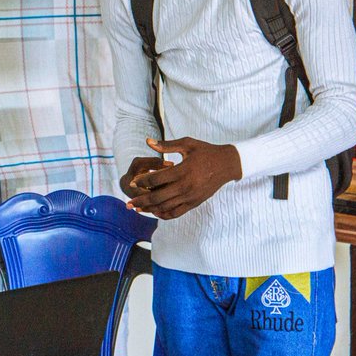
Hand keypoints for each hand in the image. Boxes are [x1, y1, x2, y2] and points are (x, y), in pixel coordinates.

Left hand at [126, 137, 241, 218]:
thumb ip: (166, 144)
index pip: (156, 179)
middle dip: (141, 200)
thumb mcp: (187, 144)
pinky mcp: (195, 203)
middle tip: (128, 202)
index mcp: (182, 171)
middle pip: (157, 197)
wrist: (227, 164)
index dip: (142, 182)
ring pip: (166, 207)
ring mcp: (190, 196)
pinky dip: (164, 214)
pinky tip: (155, 213)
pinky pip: (177, 212)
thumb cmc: (205, 151)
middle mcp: (185, 186)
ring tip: (138, 209)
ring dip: (150, 209)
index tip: (133, 182)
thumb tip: (147, 141)